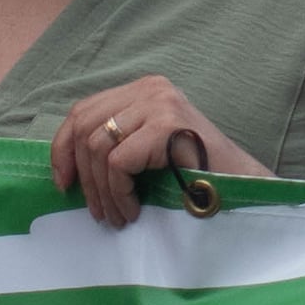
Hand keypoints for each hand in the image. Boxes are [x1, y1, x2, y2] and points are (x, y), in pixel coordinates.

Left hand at [49, 77, 258, 227]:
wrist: (242, 184)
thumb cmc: (195, 173)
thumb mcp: (148, 148)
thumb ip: (117, 141)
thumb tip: (63, 166)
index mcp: (143, 89)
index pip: (83, 110)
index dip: (62, 148)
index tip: (63, 183)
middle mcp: (150, 88)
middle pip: (84, 126)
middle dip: (82, 175)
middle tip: (96, 210)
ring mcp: (159, 103)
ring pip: (98, 147)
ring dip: (102, 192)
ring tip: (117, 216)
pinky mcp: (167, 125)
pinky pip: (118, 162)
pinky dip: (119, 193)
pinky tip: (133, 210)